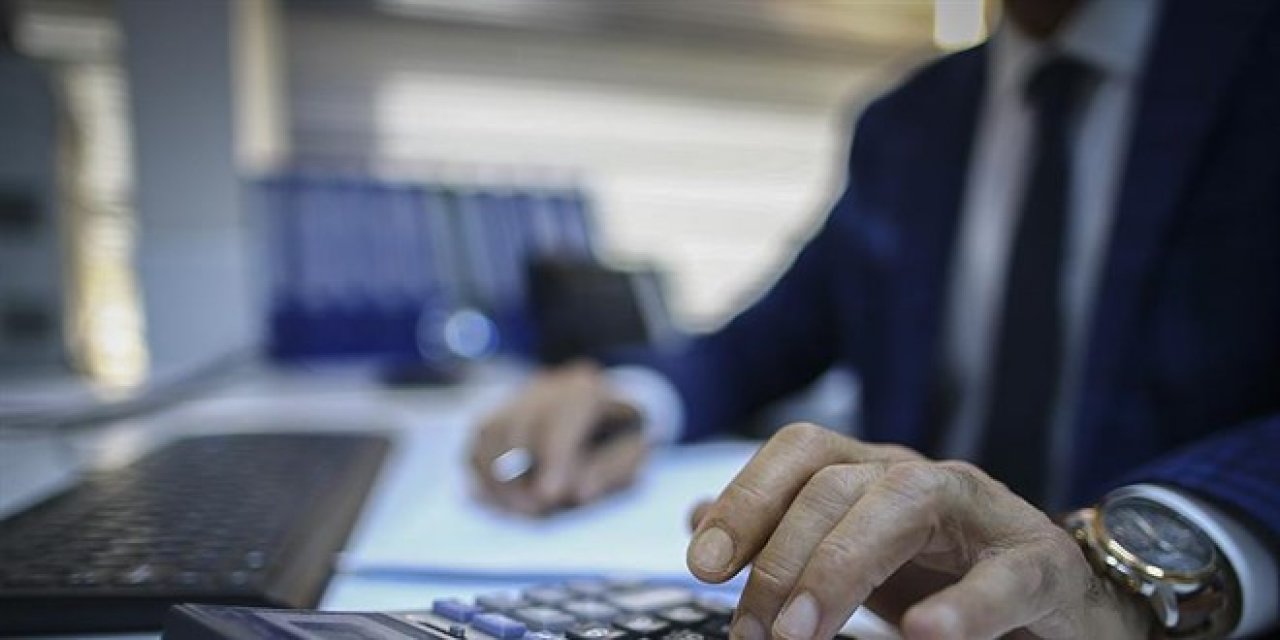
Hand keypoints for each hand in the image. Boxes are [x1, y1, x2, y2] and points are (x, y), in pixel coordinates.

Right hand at [468, 361, 649, 514]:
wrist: (604, 421)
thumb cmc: (622, 441)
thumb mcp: (636, 454)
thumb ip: (613, 470)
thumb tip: (578, 491)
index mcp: (585, 389)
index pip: (562, 416)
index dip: (553, 456)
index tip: (550, 495)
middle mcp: (545, 388)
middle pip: (518, 425)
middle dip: (522, 472)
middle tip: (537, 510)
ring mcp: (514, 402)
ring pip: (490, 435)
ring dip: (498, 479)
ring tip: (522, 510)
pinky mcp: (492, 422)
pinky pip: (474, 447)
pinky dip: (482, 478)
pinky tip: (502, 501)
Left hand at [685, 423, 1150, 639]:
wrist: (1057, 604)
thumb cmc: (943, 575)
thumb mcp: (852, 555)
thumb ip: (781, 535)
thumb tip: (697, 519)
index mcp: (870, 472)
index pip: (799, 453)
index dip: (745, 498)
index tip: (703, 567)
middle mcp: (920, 477)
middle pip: (836, 482)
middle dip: (782, 557)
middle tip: (754, 633)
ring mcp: (983, 512)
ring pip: (905, 501)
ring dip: (844, 567)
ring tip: (803, 633)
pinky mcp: (1041, 564)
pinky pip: (1004, 575)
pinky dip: (964, 606)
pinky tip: (924, 635)